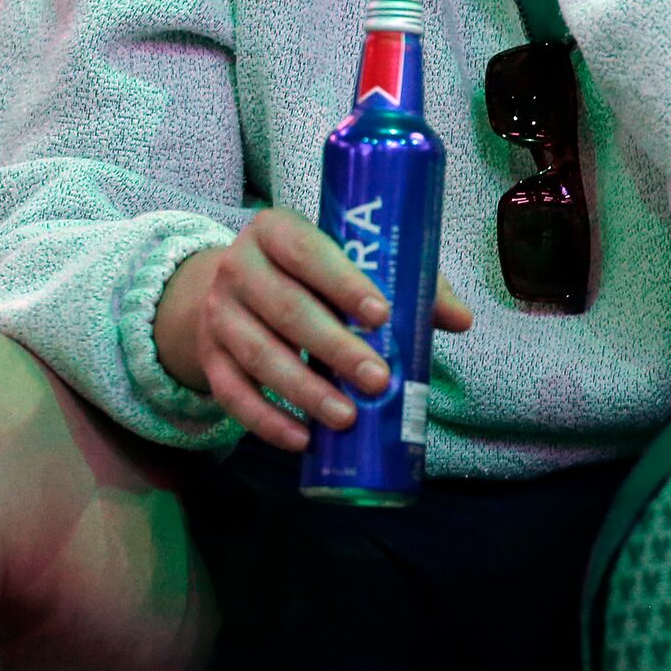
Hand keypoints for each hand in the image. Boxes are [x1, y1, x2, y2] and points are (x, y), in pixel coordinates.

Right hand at [153, 209, 474, 450]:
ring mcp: (219, 315)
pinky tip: (303, 440)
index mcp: (275, 231)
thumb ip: (403, 282)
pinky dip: (267, 421)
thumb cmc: (306, 275)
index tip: (382, 315)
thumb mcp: (342, 262)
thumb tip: (461, 319)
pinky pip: (233, 395)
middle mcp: (238, 268)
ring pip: (260, 356)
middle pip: (286, 309)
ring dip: (306, 391)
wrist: (224, 290)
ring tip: (348, 417)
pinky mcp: (209, 359)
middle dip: (335, 347)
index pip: (308, 251)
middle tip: (378, 379)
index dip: (344, 282)